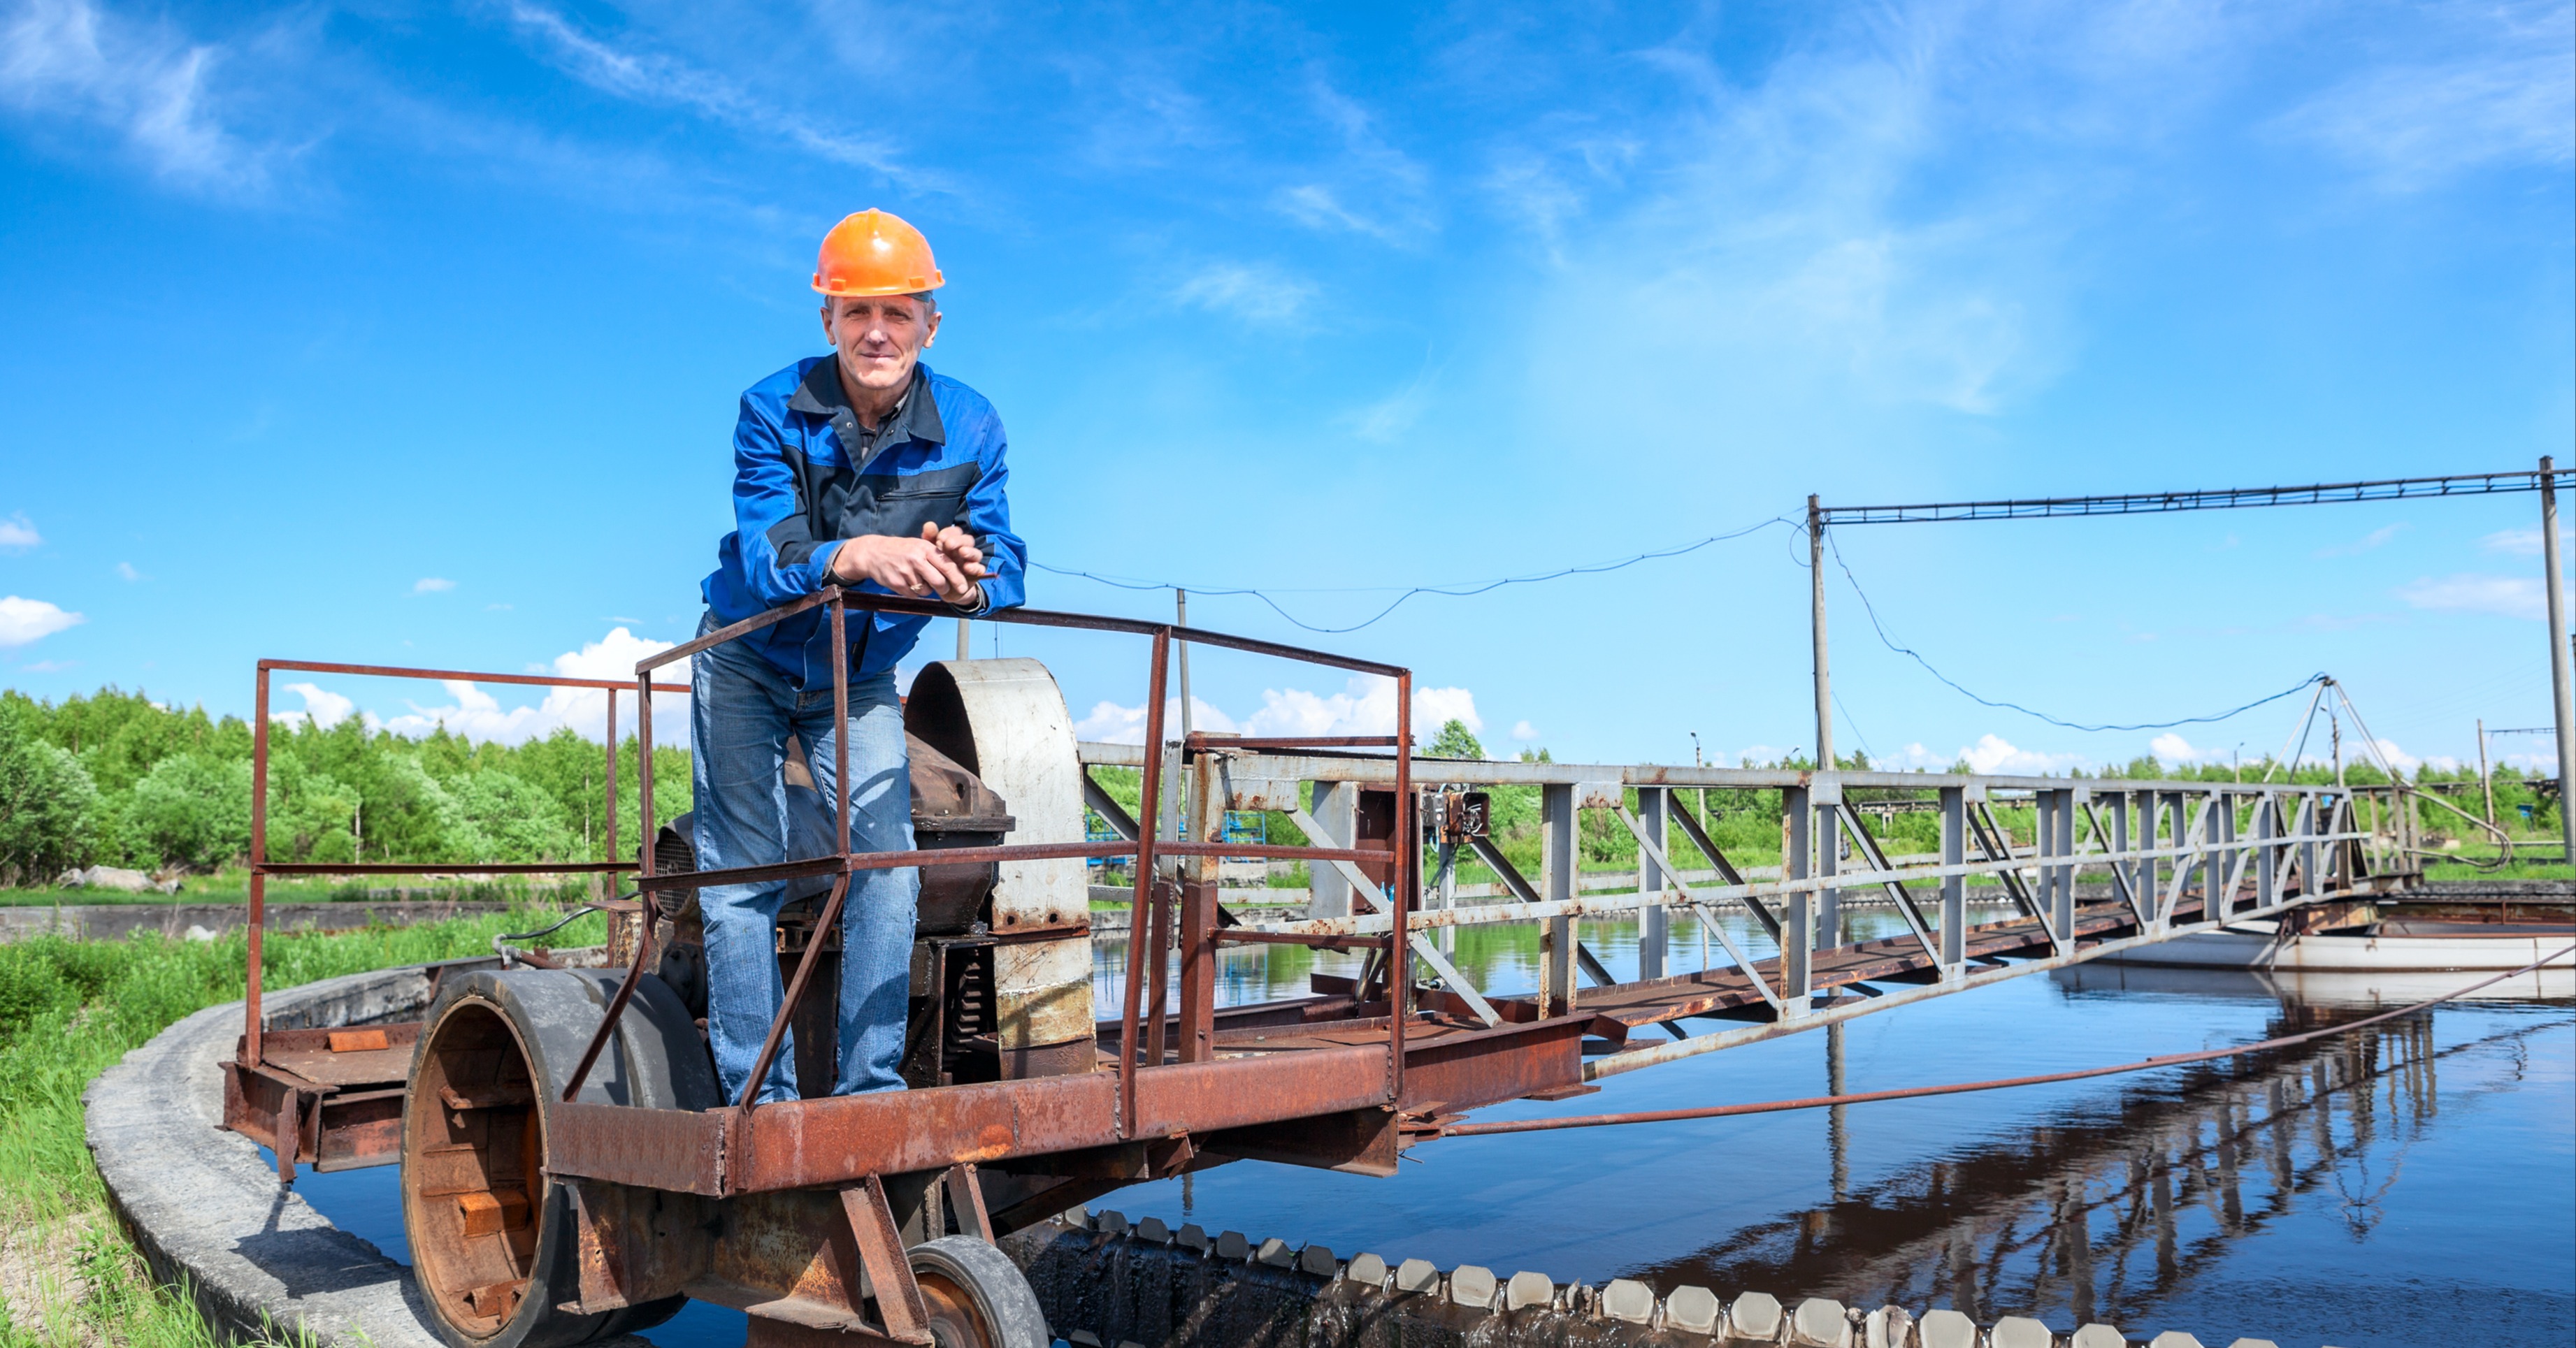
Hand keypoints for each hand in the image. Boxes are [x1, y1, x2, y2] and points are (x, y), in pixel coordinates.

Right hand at [830, 530, 977, 603]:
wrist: (873, 553)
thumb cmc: (901, 549)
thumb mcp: (918, 544)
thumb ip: (935, 555)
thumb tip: (956, 570)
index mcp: (925, 548)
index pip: (947, 566)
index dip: (957, 578)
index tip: (963, 588)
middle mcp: (916, 559)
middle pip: (939, 582)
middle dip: (944, 588)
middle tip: (942, 588)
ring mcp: (906, 572)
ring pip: (926, 590)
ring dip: (926, 589)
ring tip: (917, 578)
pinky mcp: (897, 584)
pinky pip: (914, 594)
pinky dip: (914, 592)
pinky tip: (907, 581)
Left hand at [923, 521, 987, 580]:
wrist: (943, 590)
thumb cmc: (936, 568)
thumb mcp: (931, 553)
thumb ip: (929, 539)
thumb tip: (928, 524)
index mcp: (954, 543)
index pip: (956, 531)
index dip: (950, 532)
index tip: (940, 537)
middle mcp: (964, 550)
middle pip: (968, 540)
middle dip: (959, 541)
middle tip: (949, 544)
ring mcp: (971, 562)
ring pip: (976, 553)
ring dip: (970, 551)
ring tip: (962, 552)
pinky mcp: (975, 574)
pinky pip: (980, 569)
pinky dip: (975, 567)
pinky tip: (967, 567)